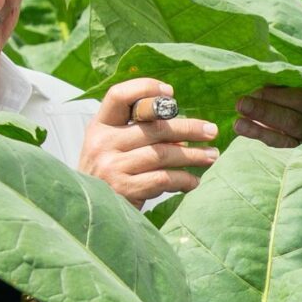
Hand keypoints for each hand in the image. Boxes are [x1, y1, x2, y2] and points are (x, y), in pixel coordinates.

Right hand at [79, 78, 219, 203]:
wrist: (89, 213)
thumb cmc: (108, 177)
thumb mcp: (116, 150)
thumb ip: (143, 137)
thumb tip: (183, 137)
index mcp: (99, 126)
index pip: (118, 96)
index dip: (145, 88)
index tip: (171, 92)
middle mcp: (102, 143)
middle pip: (153, 127)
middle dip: (189, 128)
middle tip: (212, 131)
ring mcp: (111, 166)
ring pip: (163, 153)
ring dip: (193, 155)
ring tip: (211, 156)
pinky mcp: (123, 189)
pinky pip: (163, 178)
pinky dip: (183, 179)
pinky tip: (193, 182)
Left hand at [235, 83, 301, 147]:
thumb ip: (288, 95)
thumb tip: (262, 91)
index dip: (275, 96)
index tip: (254, 93)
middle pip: (293, 121)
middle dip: (264, 111)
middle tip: (241, 104)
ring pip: (287, 141)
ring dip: (260, 132)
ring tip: (238, 124)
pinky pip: (284, 156)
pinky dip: (267, 147)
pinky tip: (250, 142)